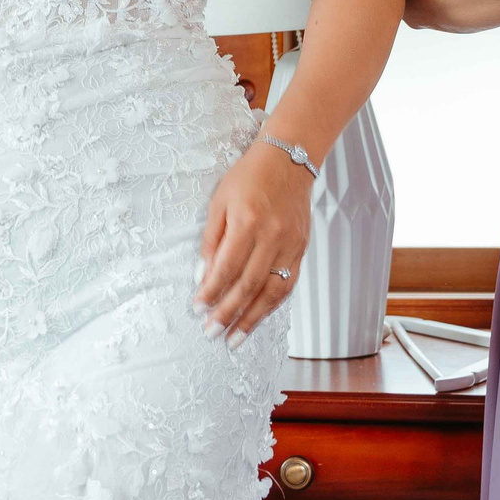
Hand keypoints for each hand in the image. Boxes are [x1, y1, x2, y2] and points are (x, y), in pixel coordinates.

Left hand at [195, 140, 312, 343]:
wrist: (288, 160)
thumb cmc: (249, 177)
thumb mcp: (219, 202)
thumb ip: (211, 240)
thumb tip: (203, 276)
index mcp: (248, 222)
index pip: (226, 269)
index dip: (210, 293)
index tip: (197, 310)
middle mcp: (272, 237)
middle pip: (248, 286)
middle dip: (228, 314)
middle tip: (212, 333)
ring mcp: (290, 245)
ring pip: (272, 292)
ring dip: (252, 319)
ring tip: (235, 339)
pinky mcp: (301, 248)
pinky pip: (288, 284)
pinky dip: (272, 304)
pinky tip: (258, 316)